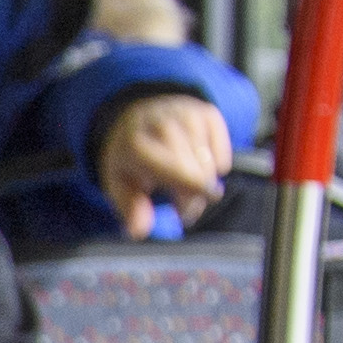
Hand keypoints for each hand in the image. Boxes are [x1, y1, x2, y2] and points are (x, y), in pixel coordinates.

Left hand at [95, 91, 235, 229]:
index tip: (187, 215)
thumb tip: (139, 231)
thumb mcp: (119, 184)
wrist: (136, 117)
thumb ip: (130, 208)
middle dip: (193, 195)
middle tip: (182, 207)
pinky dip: (215, 165)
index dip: (187, 198)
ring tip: (186, 185)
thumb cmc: (130, 158)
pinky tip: (197, 163)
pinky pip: (223, 153)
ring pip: (212, 165)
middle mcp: (163, 123)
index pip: (176, 172)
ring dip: (204, 182)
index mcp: (136, 144)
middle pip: (197, 172)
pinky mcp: (207, 111)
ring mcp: (187, 114)